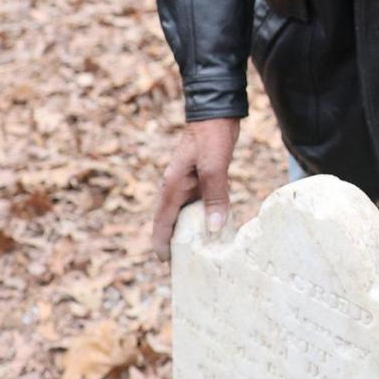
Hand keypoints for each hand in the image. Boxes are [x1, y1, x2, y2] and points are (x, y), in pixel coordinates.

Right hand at [152, 117, 240, 257]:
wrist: (216, 112)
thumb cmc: (212, 136)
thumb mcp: (214, 166)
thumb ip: (215, 196)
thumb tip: (214, 228)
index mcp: (172, 186)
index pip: (162, 222)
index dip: (162, 244)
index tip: (166, 264)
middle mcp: (176, 187)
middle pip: (171, 222)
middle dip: (174, 244)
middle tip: (184, 267)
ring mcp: (188, 183)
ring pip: (185, 214)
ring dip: (189, 232)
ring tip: (199, 254)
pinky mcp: (200, 179)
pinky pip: (198, 205)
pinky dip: (202, 218)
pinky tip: (213, 228)